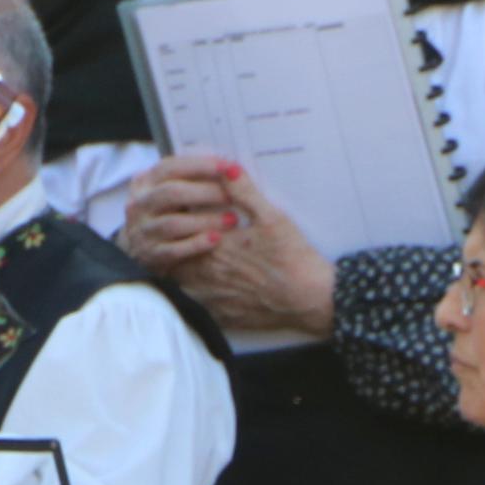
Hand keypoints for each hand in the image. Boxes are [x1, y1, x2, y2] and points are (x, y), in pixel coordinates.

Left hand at [123, 155, 329, 335]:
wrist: (309, 298)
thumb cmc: (291, 257)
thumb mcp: (271, 217)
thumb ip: (244, 192)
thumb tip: (227, 169)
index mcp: (213, 246)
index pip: (180, 231)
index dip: (177, 222)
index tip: (179, 214)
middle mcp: (205, 274)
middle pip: (174, 258)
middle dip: (176, 246)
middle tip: (180, 236)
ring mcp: (211, 297)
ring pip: (180, 283)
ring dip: (181, 270)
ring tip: (190, 259)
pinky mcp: (221, 316)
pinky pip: (196, 305)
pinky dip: (195, 294)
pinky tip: (206, 285)